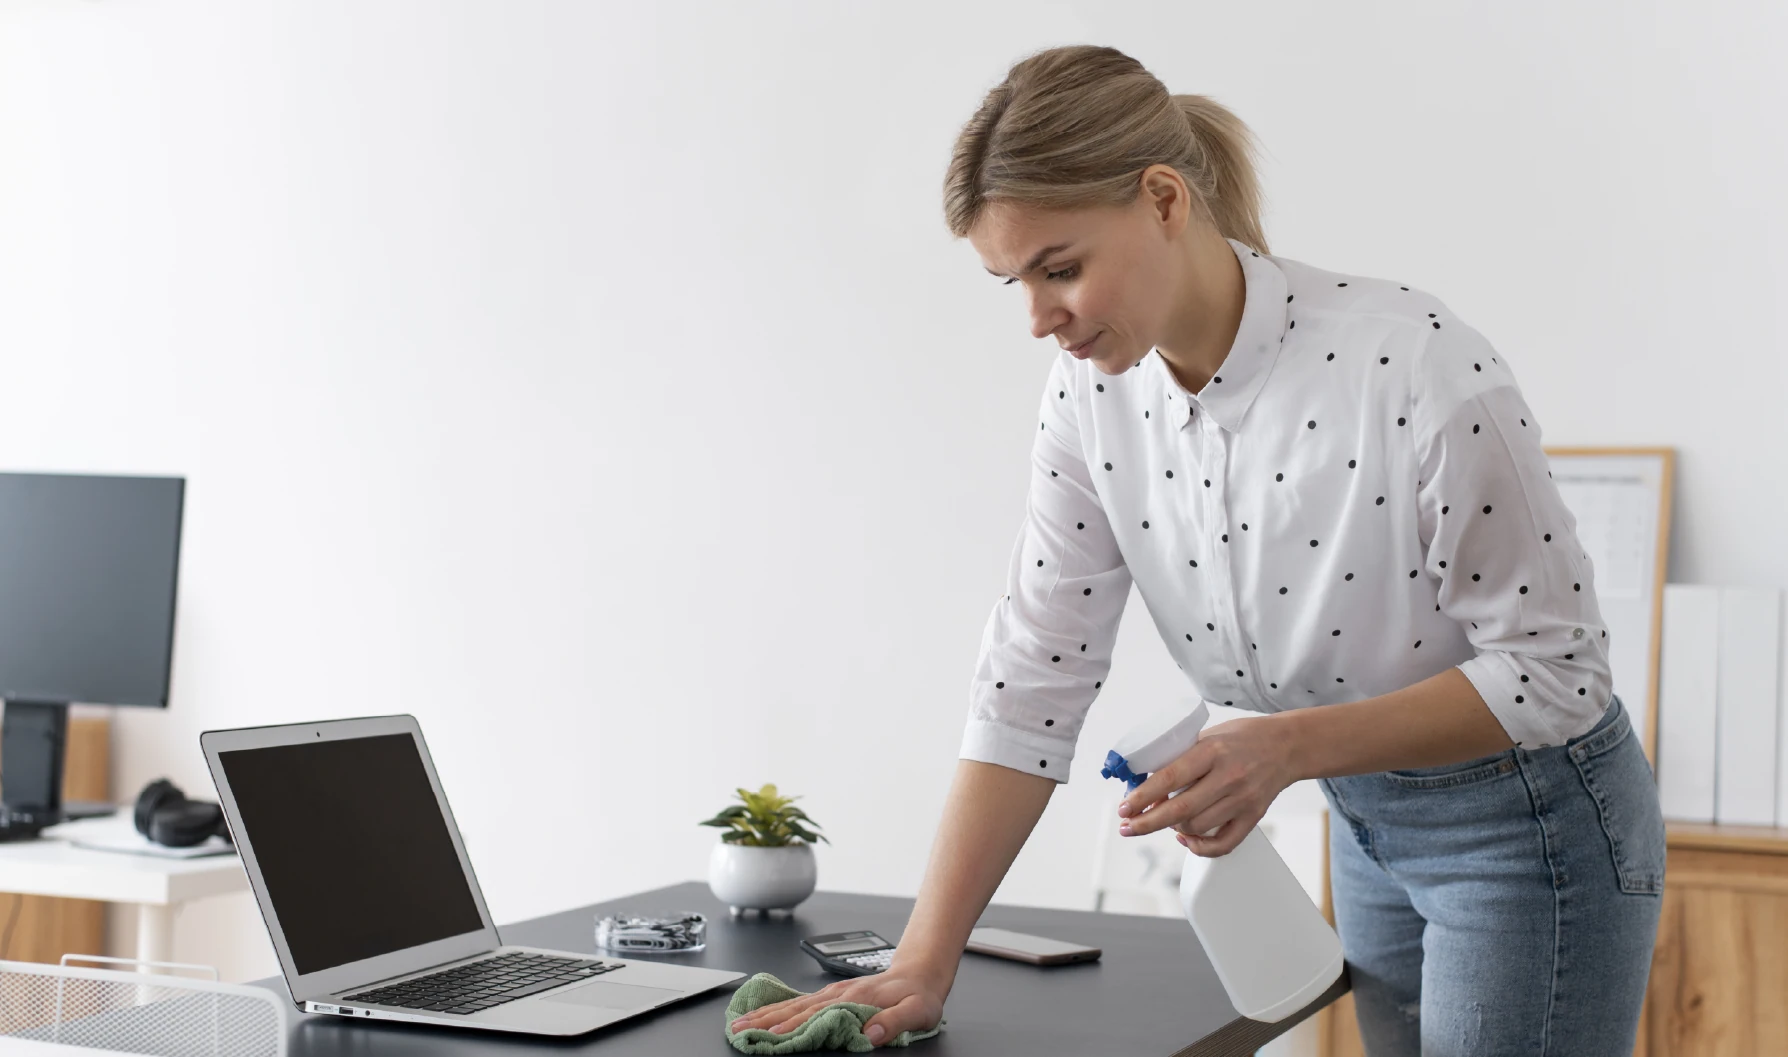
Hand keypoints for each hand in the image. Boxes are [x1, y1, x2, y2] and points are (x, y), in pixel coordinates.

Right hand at [727, 961, 946, 1047]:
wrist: (921, 972)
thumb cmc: (919, 995)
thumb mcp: (916, 1012)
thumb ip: (895, 1022)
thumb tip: (871, 1034)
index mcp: (855, 1000)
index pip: (816, 1018)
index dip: (790, 1029)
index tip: (767, 1038)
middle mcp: (839, 995)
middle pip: (795, 1010)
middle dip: (765, 1021)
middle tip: (739, 1030)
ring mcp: (834, 993)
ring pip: (793, 1004)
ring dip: (766, 1014)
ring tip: (742, 1021)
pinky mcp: (833, 994)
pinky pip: (801, 1001)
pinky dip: (780, 1007)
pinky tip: (766, 1012)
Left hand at [1115, 714, 1296, 856]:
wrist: (1287, 746)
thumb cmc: (1243, 737)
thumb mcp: (1208, 735)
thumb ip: (1182, 756)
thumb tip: (1146, 780)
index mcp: (1212, 751)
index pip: (1170, 777)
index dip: (1142, 796)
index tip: (1124, 807)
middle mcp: (1228, 776)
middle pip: (1180, 810)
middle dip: (1146, 823)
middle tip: (1127, 827)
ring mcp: (1243, 799)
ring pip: (1197, 827)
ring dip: (1172, 828)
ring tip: (1162, 820)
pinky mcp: (1253, 816)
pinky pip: (1223, 844)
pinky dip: (1199, 847)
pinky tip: (1185, 838)